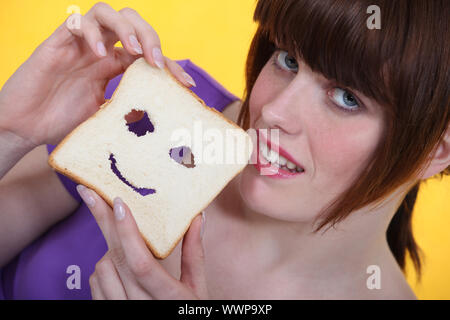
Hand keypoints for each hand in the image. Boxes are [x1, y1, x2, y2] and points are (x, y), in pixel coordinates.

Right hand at [0, 2, 195, 147]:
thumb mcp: (105, 118)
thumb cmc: (62, 122)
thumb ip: (127, 110)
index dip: (170, 64)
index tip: (187, 85)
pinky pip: (76, 23)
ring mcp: (79, 45)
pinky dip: (92, 32)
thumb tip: (161, 119)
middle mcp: (99, 50)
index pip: (147, 54)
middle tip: (158, 63)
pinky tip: (100, 54)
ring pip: (107, 13)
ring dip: (127, 28)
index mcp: (112, 66)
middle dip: (151, 38)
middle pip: (132, 23)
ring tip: (135, 52)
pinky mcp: (57, 43)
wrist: (25, 128)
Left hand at [76, 184, 207, 299]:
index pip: (141, 263)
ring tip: (123, 239)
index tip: (120, 203)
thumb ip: (195, 253)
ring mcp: (122, 310)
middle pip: (115, 259)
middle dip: (103, 222)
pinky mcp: (110, 311)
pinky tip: (116, 260)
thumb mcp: (198, 288)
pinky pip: (96, 282)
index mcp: (168, 297)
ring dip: (110, 247)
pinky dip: (103, 265)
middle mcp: (140, 306)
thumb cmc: (190, 313)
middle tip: (90, 194)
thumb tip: (197, 218)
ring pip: (102, 268)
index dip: (128, 232)